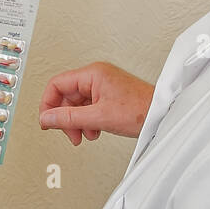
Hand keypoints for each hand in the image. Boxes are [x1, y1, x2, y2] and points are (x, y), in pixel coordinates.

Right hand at [39, 61, 154, 143]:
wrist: (162, 114)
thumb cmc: (140, 110)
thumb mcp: (98, 117)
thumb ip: (68, 118)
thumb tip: (47, 118)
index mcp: (92, 74)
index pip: (57, 85)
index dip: (48, 104)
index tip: (47, 121)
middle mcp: (96, 76)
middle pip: (66, 96)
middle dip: (66, 118)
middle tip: (70, 133)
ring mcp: (103, 86)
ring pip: (77, 104)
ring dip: (77, 122)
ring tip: (86, 134)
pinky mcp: (108, 95)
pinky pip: (88, 107)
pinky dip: (88, 121)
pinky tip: (95, 130)